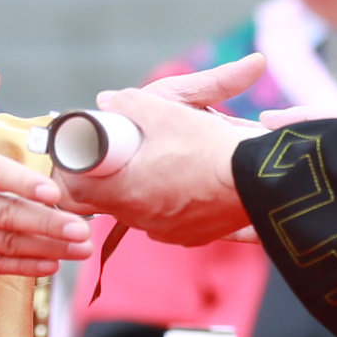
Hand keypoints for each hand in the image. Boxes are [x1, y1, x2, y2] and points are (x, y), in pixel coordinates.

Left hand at [59, 63, 265, 245]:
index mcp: (125, 192)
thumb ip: (129, 103)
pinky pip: (170, 219)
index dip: (75, 170)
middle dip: (114, 176)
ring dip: (145, 188)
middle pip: (110, 199)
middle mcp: (142, 220)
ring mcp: (168, 233)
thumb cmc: (210, 146)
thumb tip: (108, 100)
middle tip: (125, 153)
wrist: (261, 180)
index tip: (86, 154)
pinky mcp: (193, 236)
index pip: (76, 190)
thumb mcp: (166, 110)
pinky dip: (172, 201)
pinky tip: (186, 182)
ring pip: (141, 209)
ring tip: (163, 164)